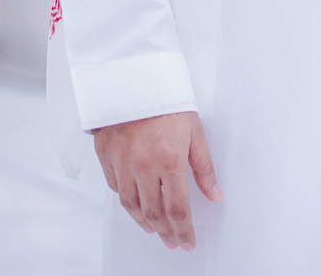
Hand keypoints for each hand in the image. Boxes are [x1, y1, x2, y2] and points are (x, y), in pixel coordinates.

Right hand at [92, 111, 219, 250]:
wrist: (132, 78)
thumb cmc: (167, 101)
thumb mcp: (195, 132)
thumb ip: (204, 167)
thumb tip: (214, 194)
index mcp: (169, 161)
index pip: (177, 208)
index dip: (183, 230)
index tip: (187, 242)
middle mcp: (143, 167)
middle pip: (153, 213)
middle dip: (165, 232)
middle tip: (173, 241)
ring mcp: (122, 164)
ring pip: (131, 205)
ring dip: (144, 222)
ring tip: (156, 229)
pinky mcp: (106, 157)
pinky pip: (116, 188)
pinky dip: (127, 201)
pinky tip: (136, 204)